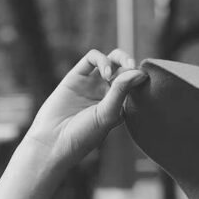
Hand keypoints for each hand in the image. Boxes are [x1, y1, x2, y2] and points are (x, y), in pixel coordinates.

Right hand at [24, 48, 147, 167]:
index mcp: (119, 106)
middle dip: (130, 63)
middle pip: (124, 68)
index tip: (144, 80)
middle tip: (132, 66)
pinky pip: (92, 58)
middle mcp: (107, 93)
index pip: (135, 85)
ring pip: (111, 59)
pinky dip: (101, 60)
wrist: (54, 140)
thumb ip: (122, 92)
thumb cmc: (83, 135)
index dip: (140, 78)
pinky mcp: (77, 76)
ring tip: (115, 72)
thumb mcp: (107, 114)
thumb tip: (139, 73)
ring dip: (119, 58)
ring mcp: (92, 83)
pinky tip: (105, 73)